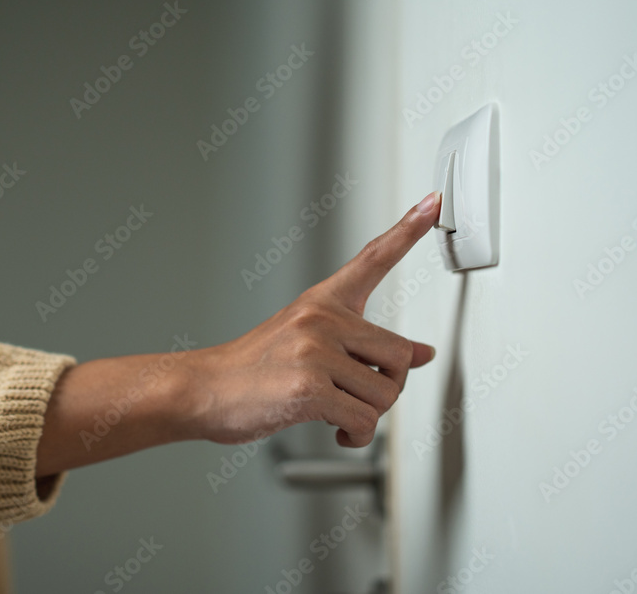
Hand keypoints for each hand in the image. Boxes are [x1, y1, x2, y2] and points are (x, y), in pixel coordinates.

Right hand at [189, 191, 440, 447]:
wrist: (203, 389)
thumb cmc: (253, 369)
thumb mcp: (309, 344)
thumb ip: (365, 345)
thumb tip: (422, 354)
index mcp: (321, 303)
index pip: (372, 258)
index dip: (407, 229)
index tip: (433, 201)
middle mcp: (320, 320)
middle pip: (398, 356)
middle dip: (387, 388)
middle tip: (356, 396)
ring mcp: (314, 352)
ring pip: (385, 394)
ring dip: (368, 416)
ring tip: (337, 413)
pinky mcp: (309, 388)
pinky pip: (363, 420)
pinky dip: (356, 435)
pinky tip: (336, 430)